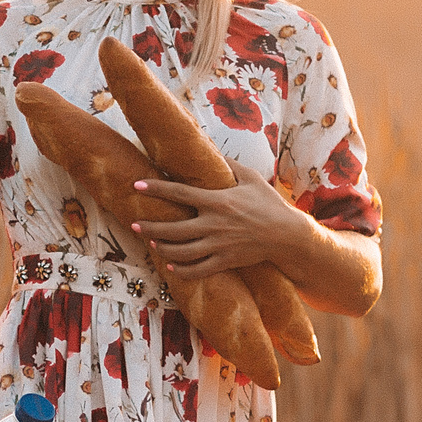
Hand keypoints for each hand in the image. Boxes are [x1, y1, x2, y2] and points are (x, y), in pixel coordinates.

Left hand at [130, 162, 310, 279]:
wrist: (287, 235)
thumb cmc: (268, 203)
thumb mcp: (251, 178)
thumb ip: (229, 165)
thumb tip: (211, 151)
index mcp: (218, 201)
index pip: (179, 192)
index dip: (156, 188)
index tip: (137, 185)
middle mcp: (215, 224)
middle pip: (173, 228)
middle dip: (149, 227)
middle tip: (133, 225)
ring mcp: (219, 245)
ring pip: (181, 252)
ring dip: (161, 248)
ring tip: (151, 243)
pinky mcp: (225, 261)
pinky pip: (197, 270)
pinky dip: (180, 270)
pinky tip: (170, 266)